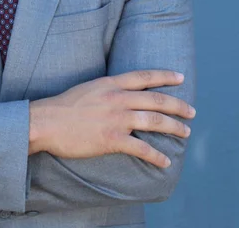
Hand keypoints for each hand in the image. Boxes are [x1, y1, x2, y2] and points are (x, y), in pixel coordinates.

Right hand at [29, 70, 194, 167]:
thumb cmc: (64, 106)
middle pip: (156, 99)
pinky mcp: (111, 139)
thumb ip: (108, 89)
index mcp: (111, 84)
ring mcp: (116, 118)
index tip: (180, 78)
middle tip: (192, 112)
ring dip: (174, 128)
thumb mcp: (89, 87)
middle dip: (178, 106)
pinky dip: (156, 156)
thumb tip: (122, 93)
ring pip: (154, 121)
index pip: (145, 76)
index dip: (165, 76)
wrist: (46, 121)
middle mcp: (118, 98)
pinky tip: (165, 162)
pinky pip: (141, 148)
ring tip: (186, 133)